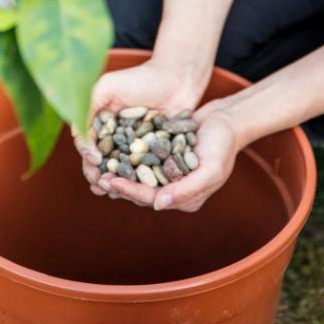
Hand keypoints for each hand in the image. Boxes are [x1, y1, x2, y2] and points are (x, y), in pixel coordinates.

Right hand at [71, 60, 202, 196]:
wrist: (178, 79)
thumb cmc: (141, 78)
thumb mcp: (107, 87)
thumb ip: (87, 107)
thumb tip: (81, 140)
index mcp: (100, 123)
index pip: (87, 144)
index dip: (87, 155)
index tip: (95, 161)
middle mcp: (115, 137)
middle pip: (100, 162)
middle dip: (97, 175)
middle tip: (100, 183)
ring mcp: (134, 148)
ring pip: (119, 171)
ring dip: (114, 184)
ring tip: (113, 191)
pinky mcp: (153, 155)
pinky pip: (142, 173)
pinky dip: (137, 183)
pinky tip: (136, 190)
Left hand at [97, 98, 243, 210]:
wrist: (226, 120)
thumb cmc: (223, 145)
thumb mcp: (211, 169)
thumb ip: (188, 189)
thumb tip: (159, 204)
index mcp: (187, 199)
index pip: (152, 199)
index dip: (130, 191)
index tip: (110, 181)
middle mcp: (175, 189)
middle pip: (142, 191)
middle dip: (119, 184)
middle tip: (96, 176)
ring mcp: (168, 173)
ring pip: (138, 177)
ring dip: (119, 173)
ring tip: (98, 166)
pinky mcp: (163, 156)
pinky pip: (141, 160)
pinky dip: (127, 158)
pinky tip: (109, 150)